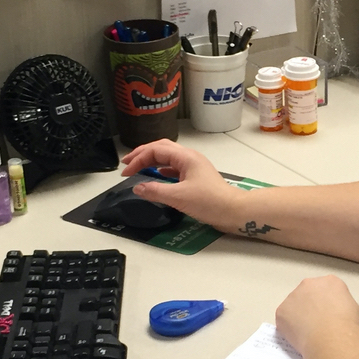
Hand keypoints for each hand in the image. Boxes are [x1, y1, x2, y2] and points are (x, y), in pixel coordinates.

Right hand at [120, 139, 239, 227]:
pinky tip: (156, 176)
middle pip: (162, 148)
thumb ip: (155, 191)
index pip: (156, 150)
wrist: (233, 210)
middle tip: (127, 163)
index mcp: (186, 157)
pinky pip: (174, 168)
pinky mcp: (196, 177)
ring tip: (137, 168)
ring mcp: (194, 167)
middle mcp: (190, 158)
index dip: (138, 159)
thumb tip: (138, 188)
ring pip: (168, 158)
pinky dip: (162, 170)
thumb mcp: (178, 197)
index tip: (126, 172)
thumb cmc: (209, 201)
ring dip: (152, 161)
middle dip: (143, 154)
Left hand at [276, 275, 358, 354]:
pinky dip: (289, 329)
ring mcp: (293, 296)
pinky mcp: (282, 311)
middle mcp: (310, 284)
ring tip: (308, 335)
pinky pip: (285, 320)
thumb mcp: (356, 312)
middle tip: (317, 325)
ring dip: (299, 317)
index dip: (328, 304)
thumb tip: (339, 318)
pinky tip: (299, 338)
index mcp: (331, 282)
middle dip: (311, 307)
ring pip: (294, 306)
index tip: (331, 316)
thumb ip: (344, 308)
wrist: (333, 338)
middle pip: (308, 294)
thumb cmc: (350, 326)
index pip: (327, 289)